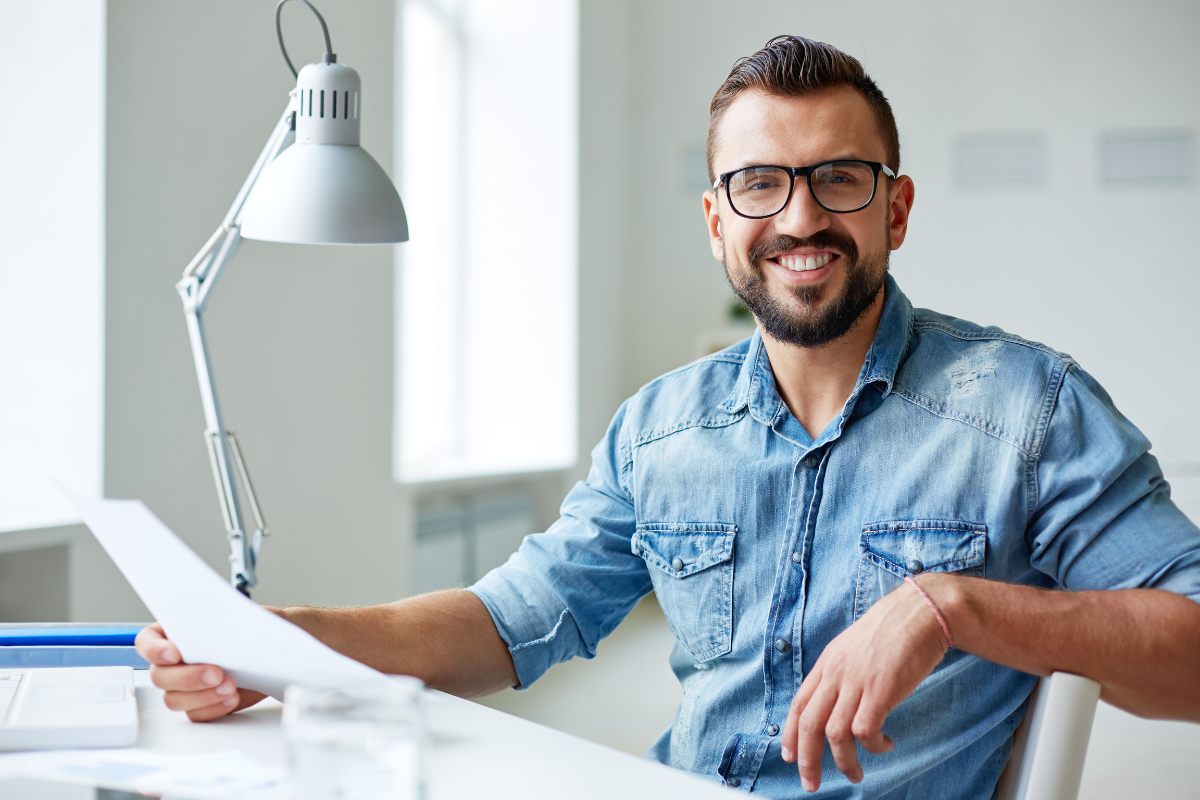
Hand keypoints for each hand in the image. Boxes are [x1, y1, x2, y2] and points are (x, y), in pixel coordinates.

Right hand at [135, 623, 266, 720]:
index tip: (174, 654)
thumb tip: (213, 625)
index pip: (148, 642)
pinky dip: (213, 708)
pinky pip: (196, 714)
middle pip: (160, 676)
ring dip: (201, 695)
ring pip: (174, 699)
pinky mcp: (202, 703)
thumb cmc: (254, 627)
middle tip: (215, 673)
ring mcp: (186, 685)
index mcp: (174, 633)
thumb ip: (222, 618)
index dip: (155, 650)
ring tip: (230, 686)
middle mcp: (175, 661)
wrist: (275, 650)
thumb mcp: (241, 614)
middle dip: (187, 677)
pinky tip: (231, 698)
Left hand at [780, 575, 952, 791]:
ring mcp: (857, 682)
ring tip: (855, 773)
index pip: (798, 704)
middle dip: (806, 759)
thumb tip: (836, 702)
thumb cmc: (892, 631)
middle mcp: (836, 673)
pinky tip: (884, 745)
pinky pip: (865, 730)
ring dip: (843, 761)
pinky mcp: (881, 690)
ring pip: (834, 733)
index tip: (788, 757)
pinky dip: (872, 745)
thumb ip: (841, 673)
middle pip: (809, 723)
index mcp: (827, 664)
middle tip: (810, 783)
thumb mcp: (854, 649)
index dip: (790, 734)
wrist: (920, 613)